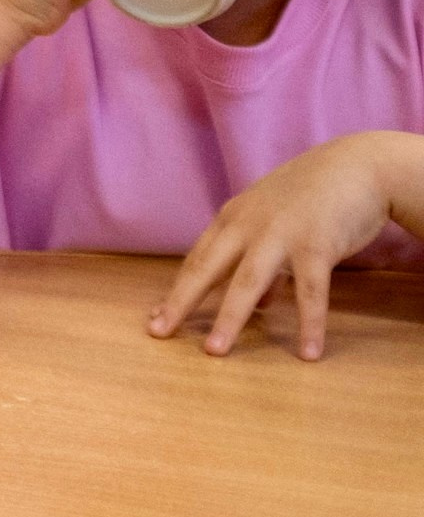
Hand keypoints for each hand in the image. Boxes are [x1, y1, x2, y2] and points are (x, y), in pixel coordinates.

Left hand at [151, 134, 404, 359]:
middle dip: (181, 303)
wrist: (360, 164)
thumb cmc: (312, 196)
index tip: (156, 318)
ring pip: (247, 282)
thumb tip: (260, 305)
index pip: (196, 260)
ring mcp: (281, 234)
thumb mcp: (275, 221)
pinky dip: (309, 323)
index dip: (177, 291)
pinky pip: (311, 291)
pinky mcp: (318, 244)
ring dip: (230, 318)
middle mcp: (248, 226)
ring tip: (215, 351)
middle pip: (206, 269)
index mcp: (232, 219)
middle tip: (159, 333)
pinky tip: (307, 352)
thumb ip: (262, 261)